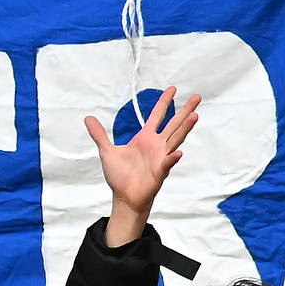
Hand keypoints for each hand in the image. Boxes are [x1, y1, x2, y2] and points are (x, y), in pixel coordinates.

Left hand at [84, 85, 198, 240]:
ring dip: (185, 129)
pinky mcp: (160, 171)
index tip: (173, 89)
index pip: (157, 115)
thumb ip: (99, 134)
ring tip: (194, 116)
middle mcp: (157, 145)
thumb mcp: (107, 151)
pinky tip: (178, 152)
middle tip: (197, 97)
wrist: (124, 196)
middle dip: (185, 111)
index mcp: (146, 138)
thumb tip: (88, 118)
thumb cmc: (120, 176)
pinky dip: (172, 158)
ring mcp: (161, 157)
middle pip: (174, 124)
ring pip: (176, 139)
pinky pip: (167, 163)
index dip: (164, 102)